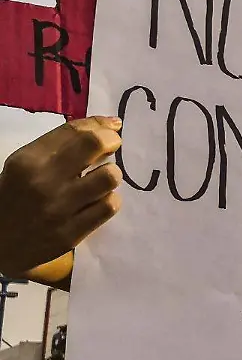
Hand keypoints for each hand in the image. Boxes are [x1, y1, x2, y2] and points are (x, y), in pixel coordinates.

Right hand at [0, 117, 123, 276]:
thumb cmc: (12, 198)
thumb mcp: (24, 165)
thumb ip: (60, 146)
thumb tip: (108, 126)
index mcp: (28, 161)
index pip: (74, 132)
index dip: (100, 125)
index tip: (112, 127)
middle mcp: (44, 182)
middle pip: (95, 145)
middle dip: (111, 142)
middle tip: (110, 148)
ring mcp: (60, 209)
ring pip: (109, 177)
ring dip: (109, 174)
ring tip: (99, 179)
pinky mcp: (71, 234)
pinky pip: (109, 206)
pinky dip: (108, 200)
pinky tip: (97, 200)